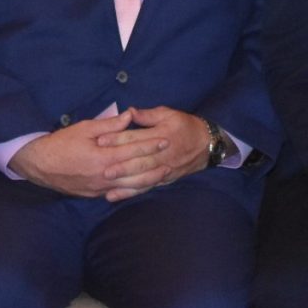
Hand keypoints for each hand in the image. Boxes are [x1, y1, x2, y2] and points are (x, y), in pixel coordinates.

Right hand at [11, 114, 169, 199]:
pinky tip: (142, 186)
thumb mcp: (84, 128)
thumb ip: (109, 125)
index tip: (166, 140)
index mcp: (102, 157)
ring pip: (129, 187)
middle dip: (155, 164)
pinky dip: (132, 190)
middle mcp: (104, 176)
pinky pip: (118, 193)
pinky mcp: (94, 195)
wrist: (40, 165)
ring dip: (148, 181)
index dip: (150, 145)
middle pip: (136, 172)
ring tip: (163, 174)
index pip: (132, 150)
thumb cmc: (61, 143)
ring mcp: (100, 188)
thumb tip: (129, 116)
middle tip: (171, 159)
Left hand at [100, 107, 215, 201]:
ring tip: (106, 183)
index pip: (136, 138)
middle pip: (138, 161)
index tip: (100, 140)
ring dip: (123, 181)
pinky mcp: (163, 179)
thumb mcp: (169, 114)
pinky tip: (114, 195)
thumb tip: (129, 112)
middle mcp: (162, 155)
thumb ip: (148, 115)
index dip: (118, 139)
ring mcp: (163, 169)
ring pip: (141, 177)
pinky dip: (129, 192)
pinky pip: (145, 187)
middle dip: (120, 165)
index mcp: (161, 136)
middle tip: (101, 168)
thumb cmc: (185, 126)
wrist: (207, 144)